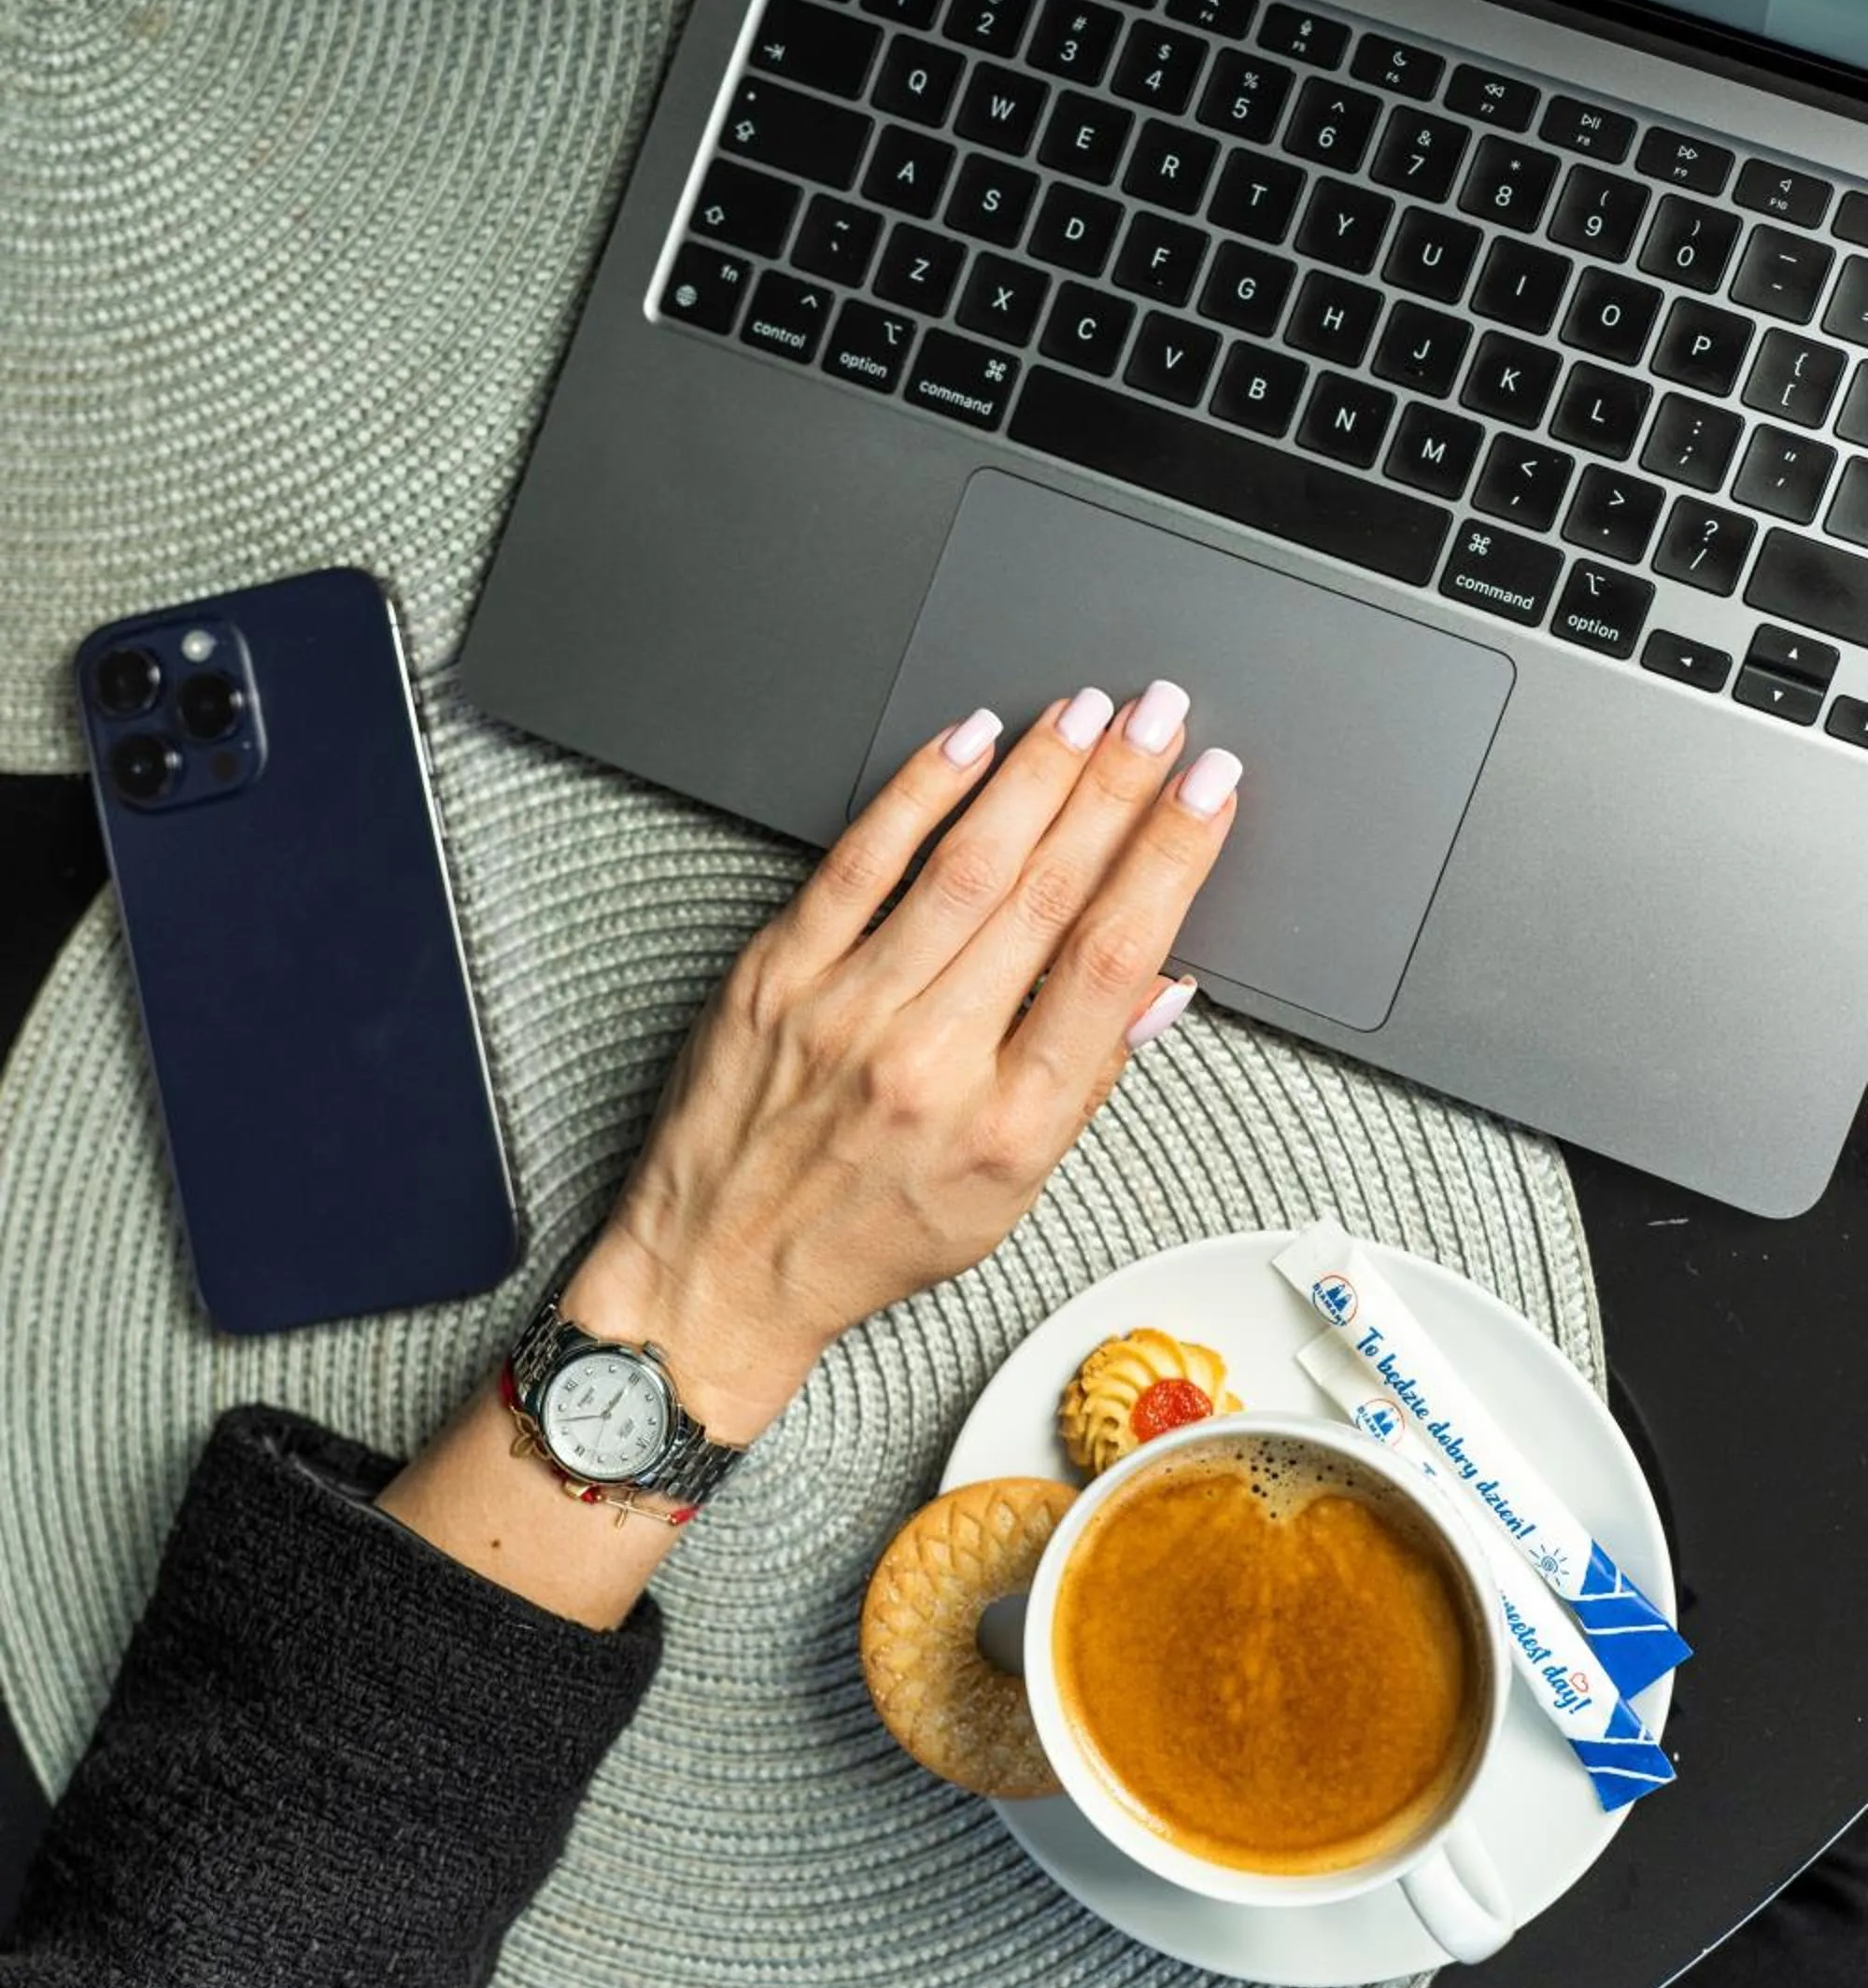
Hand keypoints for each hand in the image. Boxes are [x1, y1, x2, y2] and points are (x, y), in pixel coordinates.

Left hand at [570, 681, 1241, 1444]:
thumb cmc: (862, 1242)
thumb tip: (1161, 981)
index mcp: (1005, 1125)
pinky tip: (969, 741)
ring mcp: (846, 1010)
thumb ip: (1085, 1080)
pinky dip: (920, 792)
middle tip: (1161, 718)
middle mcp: (929, 1061)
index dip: (1172, 858)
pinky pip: (859, 862)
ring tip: (1087, 713)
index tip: (1209, 792)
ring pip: (964, 863)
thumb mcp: (1007, 1198)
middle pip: (1049, 893)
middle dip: (1119, 788)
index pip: (1113, 958)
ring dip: (1037, 772)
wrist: (713, 1273)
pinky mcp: (775, 974)